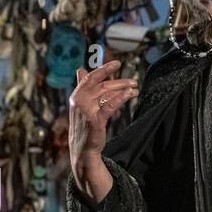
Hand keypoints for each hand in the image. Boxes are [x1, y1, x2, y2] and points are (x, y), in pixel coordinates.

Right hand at [69, 60, 135, 200]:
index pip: (91, 77)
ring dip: (123, 89)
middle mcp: (79, 101)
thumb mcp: (80, 104)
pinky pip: (110, 105)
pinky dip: (121, 98)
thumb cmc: (83, 125)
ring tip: (135, 87)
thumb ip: (82, 86)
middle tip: (133, 81)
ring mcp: (86, 111)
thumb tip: (80, 69)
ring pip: (107, 94)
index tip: (117, 64)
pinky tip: (130, 94)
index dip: (104, 69)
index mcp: (76, 95)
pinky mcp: (95, 120)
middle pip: (102, 85)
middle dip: (119, 81)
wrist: (82, 148)